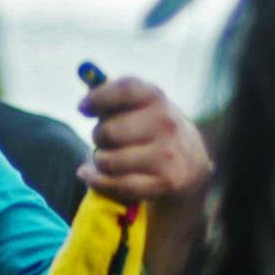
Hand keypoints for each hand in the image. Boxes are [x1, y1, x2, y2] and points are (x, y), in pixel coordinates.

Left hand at [78, 77, 211, 207]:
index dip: (98, 98)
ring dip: (99, 162)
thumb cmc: (153, 130)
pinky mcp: (164, 182)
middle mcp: (164, 123)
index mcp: (156, 97)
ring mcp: (166, 154)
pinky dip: (97, 181)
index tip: (83, 108)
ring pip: (108, 161)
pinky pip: (117, 185)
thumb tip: (83, 104)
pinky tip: (90, 176)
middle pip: (108, 131)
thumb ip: (113, 99)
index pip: (124, 89)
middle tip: (105, 140)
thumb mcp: (142, 105)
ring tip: (106, 159)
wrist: (191, 164)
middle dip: (98, 137)